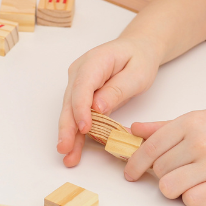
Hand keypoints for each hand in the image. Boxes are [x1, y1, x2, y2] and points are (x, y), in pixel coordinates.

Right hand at [57, 38, 163, 166]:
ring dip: (69, 134)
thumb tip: (97, 108)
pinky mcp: (79, 93)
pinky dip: (76, 132)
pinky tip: (73, 149)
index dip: (81, 108)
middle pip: (70, 101)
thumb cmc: (140, 58)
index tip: (84, 128)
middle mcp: (79, 71)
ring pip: (70, 110)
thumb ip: (118, 89)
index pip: (83, 86)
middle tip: (65, 148)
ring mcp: (76, 82)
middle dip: (67, 127)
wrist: (137, 49)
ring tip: (68, 156)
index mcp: (95, 61)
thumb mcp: (138, 73)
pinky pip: (76, 113)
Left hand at [125, 109, 205, 205]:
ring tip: (188, 182)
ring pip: (169, 187)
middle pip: (158, 169)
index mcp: (191, 122)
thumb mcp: (203, 118)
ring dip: (174, 189)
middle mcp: (200, 142)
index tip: (131, 173)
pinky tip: (202, 190)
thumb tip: (135, 130)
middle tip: (178, 171)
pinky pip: (192, 201)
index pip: (149, 147)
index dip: (135, 163)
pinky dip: (192, 199)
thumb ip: (166, 126)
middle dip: (162, 174)